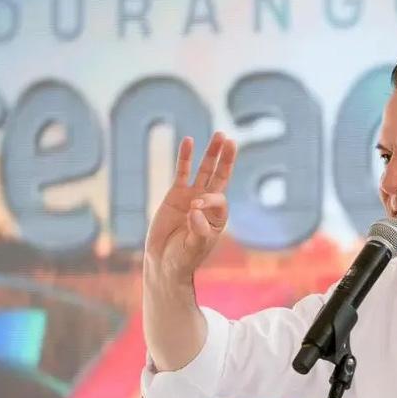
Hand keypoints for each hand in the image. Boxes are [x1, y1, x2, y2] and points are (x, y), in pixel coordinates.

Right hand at [144, 131, 236, 280]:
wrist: (164, 262)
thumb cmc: (183, 258)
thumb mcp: (194, 248)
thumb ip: (198, 230)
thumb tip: (195, 208)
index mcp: (218, 218)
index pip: (219, 199)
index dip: (209, 199)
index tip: (194, 207)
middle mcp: (208, 204)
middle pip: (220, 177)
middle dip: (226, 160)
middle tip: (232, 141)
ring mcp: (192, 196)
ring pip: (204, 171)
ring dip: (211, 153)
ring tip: (220, 135)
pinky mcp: (176, 194)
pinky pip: (182, 172)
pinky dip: (185, 157)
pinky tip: (188, 140)